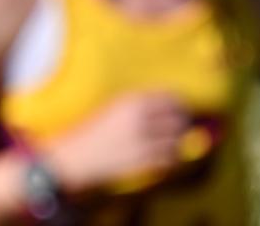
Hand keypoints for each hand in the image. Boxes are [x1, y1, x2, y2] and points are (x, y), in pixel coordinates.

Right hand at [44, 92, 188, 195]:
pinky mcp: (143, 161)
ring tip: (176, 141)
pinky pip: (169, 159)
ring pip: (177, 140)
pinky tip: (167, 156)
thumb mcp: (113, 107)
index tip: (182, 108)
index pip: (170, 97)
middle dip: (183, 123)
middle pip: (178, 118)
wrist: (76, 156)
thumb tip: (167, 106)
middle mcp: (141, 119)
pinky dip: (172, 158)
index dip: (180, 103)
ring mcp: (143, 141)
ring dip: (179, 141)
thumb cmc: (92, 129)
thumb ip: (138, 105)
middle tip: (183, 126)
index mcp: (132, 101)